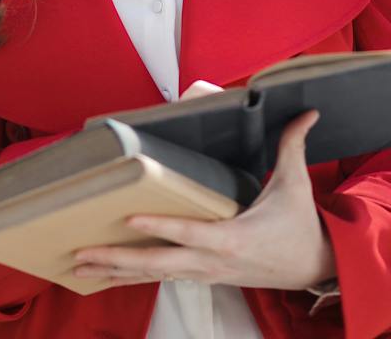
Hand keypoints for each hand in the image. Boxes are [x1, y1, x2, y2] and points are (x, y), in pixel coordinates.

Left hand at [70, 109, 335, 290]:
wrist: (313, 267)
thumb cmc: (299, 226)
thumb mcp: (295, 184)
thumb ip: (292, 145)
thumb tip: (306, 112)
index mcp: (233, 237)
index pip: (190, 231)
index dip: (160, 227)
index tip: (129, 219)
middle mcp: (212, 261)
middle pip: (158, 263)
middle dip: (117, 259)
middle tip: (81, 251)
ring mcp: (205, 273)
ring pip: (153, 276)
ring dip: (114, 271)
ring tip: (77, 265)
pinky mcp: (202, 277)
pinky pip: (160, 279)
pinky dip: (129, 277)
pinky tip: (104, 274)